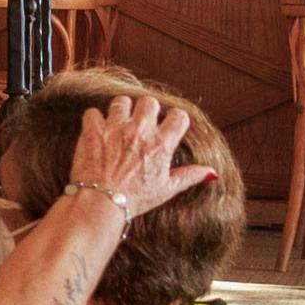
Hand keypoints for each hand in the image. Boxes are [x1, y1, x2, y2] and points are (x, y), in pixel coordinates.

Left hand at [66, 92, 217, 219]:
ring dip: (120, 110)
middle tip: (140, 122)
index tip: (167, 125)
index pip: (179, 115)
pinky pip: (93, 112)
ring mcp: (116, 129)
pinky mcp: (93, 131)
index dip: (174, 118)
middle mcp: (140, 131)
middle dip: (146, 110)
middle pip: (149, 102)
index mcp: (162, 143)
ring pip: (121, 101)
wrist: (101, 203)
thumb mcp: (167, 189)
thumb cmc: (135, 198)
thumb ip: (190, 176)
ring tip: (118, 123)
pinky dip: (94, 119)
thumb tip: (212, 172)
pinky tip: (97, 130)